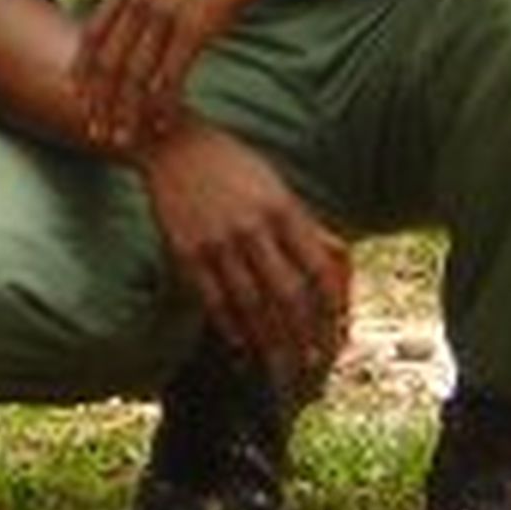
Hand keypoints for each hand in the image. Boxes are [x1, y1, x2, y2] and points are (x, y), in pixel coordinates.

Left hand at [75, 0, 279, 151]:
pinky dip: (163, 104)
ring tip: (122, 140)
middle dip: (98, 100)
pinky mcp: (197, 25)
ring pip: (135, 74)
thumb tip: (142, 3)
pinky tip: (161, 125)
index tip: (78, 97)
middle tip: (93, 132)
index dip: (83, 70)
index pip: (92, 34)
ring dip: (126, 112)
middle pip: (107, 61)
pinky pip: (171, 74)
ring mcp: (166, 12)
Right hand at [135, 120, 350, 391]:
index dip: (333, 310)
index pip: (319, 271)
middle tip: (312, 366)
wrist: (170, 142)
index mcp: (282, 209)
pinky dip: (229, 327)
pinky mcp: (184, 249)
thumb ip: (306, 228)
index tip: (337, 337)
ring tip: (280, 367)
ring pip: (250, 304)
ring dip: (269, 341)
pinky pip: (212, 298)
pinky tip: (241, 345)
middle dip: (304, 337)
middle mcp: (252, 226)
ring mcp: (216, 239)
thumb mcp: (277, 188)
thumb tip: (339, 272)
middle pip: (288, 295)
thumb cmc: (233, 166)